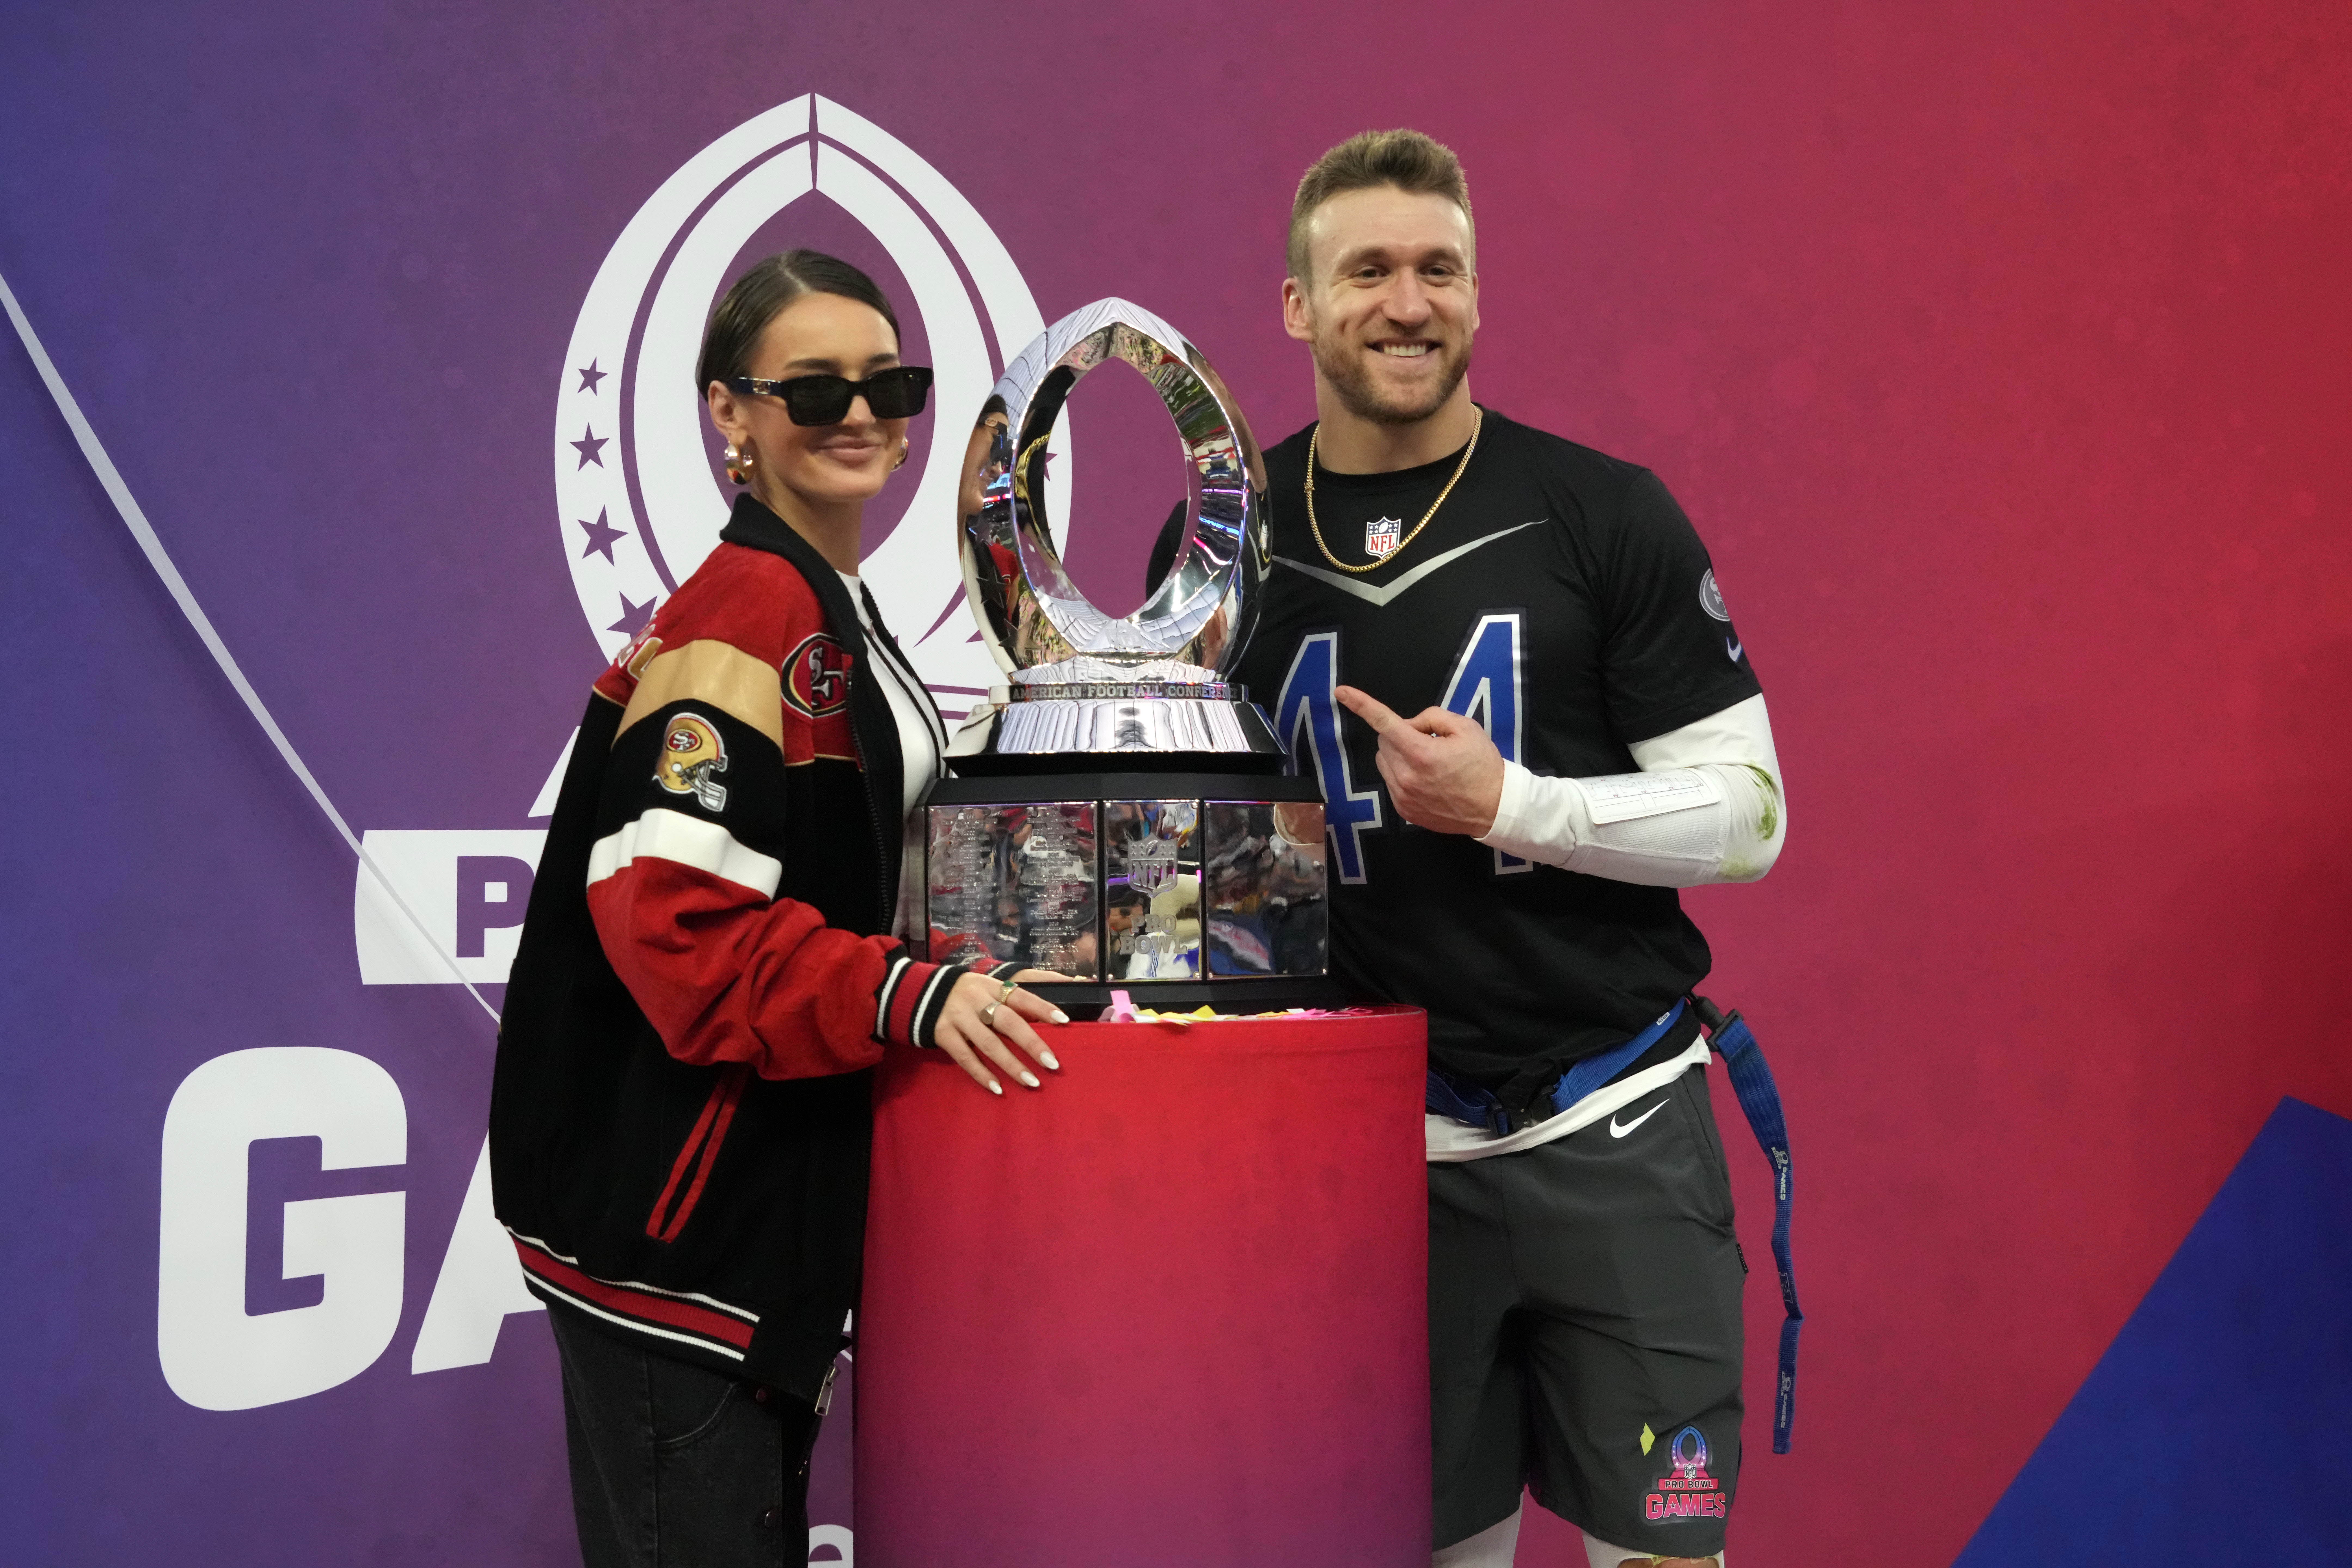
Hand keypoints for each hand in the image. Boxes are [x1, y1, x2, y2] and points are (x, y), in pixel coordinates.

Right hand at [933, 969, 1068, 1094]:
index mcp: (991, 986)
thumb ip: (1012, 1000)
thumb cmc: (965, 994)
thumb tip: (1047, 1017)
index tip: (1064, 1021)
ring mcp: (958, 1017)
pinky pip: (965, 1057)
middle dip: (1032, 1044)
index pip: (1021, 996)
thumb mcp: (987, 988)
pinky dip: (981, 1073)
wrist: (919, 994)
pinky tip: (997, 1088)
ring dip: (1011, 1065)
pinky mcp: (942, 1034)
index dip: (1043, 1008)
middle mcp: (976, 999)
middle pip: (1008, 1022)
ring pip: (988, 1044)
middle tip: (1052, 1064)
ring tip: (1032, 1082)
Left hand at [1334, 686, 1504, 837]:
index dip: (1361, 704)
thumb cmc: (1483, 765)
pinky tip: (1427, 779)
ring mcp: (1403, 796)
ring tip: (1429, 761)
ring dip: (1398, 754)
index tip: (1341, 692)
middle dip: (1399, 734)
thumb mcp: (1465, 728)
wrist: (1495, 808)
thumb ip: (1432, 717)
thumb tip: (1410, 724)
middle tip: (1428, 740)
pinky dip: (1402, 774)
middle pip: (1383, 742)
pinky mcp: (1404, 810)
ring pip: (1384, 762)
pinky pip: (1391, 782)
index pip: (1384, 722)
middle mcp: (1406, 776)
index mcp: (1420, 752)